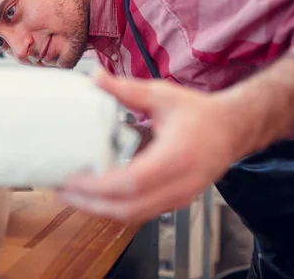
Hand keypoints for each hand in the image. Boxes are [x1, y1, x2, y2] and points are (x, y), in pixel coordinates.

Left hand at [58, 69, 259, 223]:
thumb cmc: (200, 113)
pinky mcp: (175, 201)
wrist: (232, 130)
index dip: (98, 186)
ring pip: (133, 216)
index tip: (72, 179)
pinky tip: (95, 196)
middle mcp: (179, 183)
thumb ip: (127, 90)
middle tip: (61, 191)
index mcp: (176, 156)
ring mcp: (179, 197)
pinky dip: (114, 208)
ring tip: (72, 196)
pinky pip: (141, 212)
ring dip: (99, 210)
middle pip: (128, 209)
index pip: (132, 183)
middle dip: (90, 205)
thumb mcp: (163, 95)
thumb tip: (96, 78)